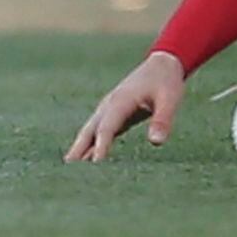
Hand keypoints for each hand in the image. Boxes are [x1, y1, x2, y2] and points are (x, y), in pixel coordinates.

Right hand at [66, 50, 186, 161]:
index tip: (94, 168)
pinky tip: (87, 162)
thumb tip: (156, 143)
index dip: (100, 148)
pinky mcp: (114, 116)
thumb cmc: (166, 82)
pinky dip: (91, 147)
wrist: (162, 64)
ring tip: (70, 172)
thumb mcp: (169, 99)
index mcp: (120, 101)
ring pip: (90, 133)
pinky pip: (98, 134)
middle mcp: (109, 106)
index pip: (106, 129)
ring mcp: (109, 110)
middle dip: (78, 151)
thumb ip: (163, 120)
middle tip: (67, 172)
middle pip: (89, 132)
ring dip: (80, 150)